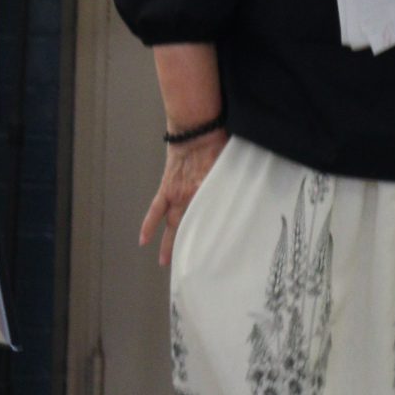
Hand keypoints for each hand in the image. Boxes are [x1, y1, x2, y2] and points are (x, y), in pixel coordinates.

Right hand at [139, 128, 227, 268]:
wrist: (197, 127)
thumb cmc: (218, 142)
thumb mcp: (232, 165)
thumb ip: (236, 181)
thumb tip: (251, 191)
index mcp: (213, 193)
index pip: (216, 221)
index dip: (217, 237)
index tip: (220, 254)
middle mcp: (195, 198)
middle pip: (195, 227)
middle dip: (193, 246)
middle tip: (194, 266)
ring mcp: (178, 195)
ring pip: (174, 224)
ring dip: (170, 243)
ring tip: (166, 262)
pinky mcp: (167, 188)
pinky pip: (155, 210)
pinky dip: (149, 225)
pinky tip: (143, 240)